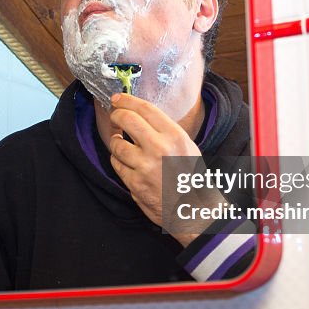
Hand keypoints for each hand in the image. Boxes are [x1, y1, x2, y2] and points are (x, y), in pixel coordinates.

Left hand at [108, 92, 201, 246]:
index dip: (127, 100)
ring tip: (120, 142)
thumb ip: (165, 131)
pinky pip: (117, 165)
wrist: (193, 210)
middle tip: (114, 115)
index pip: (145, 109)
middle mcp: (159, 148)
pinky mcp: (134, 183)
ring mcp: (144, 166)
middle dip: (116, 115)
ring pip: (117, 144)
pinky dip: (119, 161)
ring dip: (116, 142)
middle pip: (126, 120)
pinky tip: (126, 162)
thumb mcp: (186, 147)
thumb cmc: (191, 177)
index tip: (118, 98)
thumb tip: (141, 116)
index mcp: (174, 136)